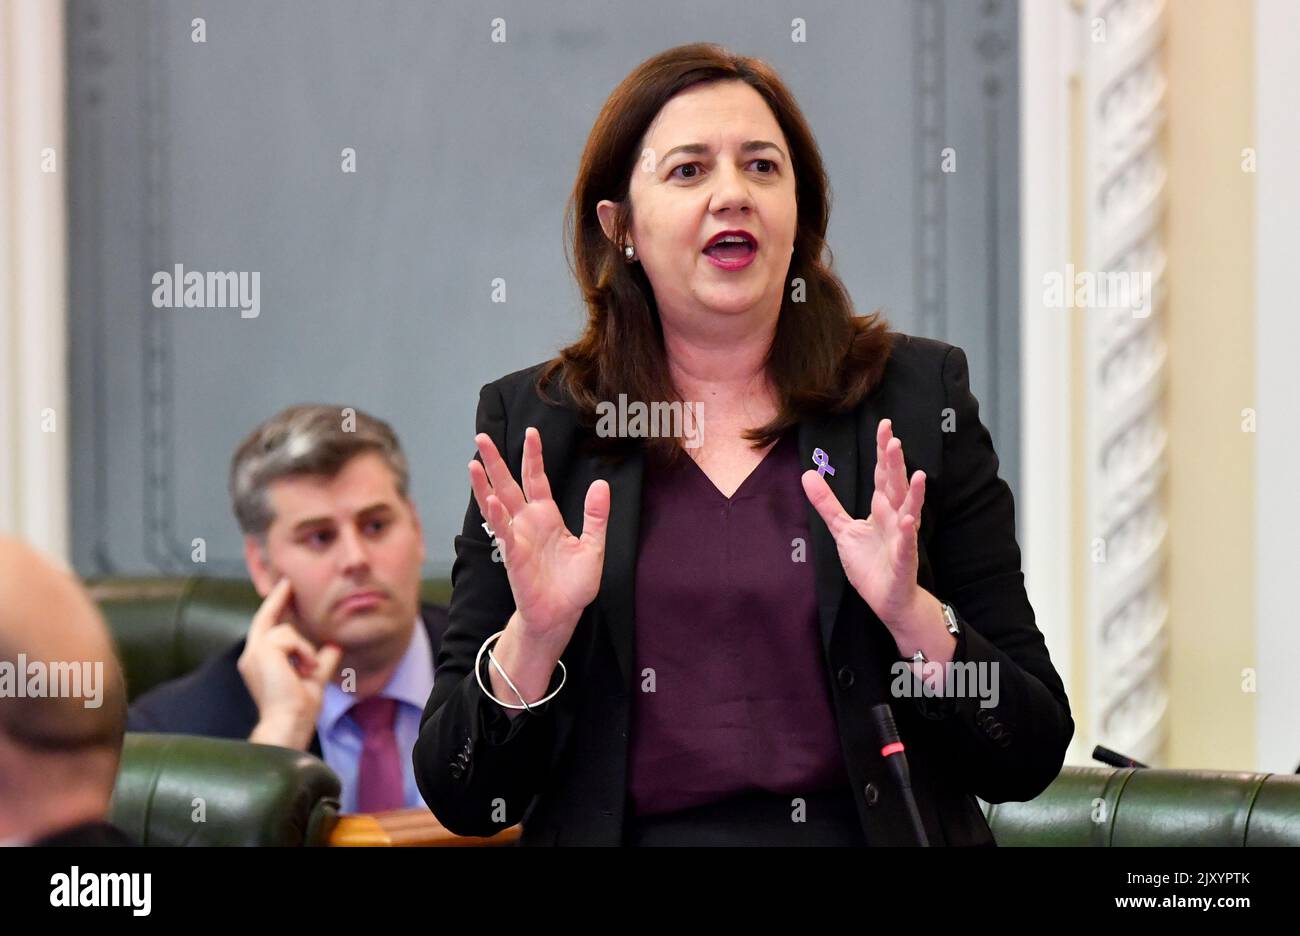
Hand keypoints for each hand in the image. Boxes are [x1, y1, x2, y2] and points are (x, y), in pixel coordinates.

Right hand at [239, 578, 343, 749]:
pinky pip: (289, 637)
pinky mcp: (262, 651)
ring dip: (304, 648)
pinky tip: (304, 668)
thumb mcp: (315, 678)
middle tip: (288, 582)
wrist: (288, 723)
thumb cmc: (298, 708)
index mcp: (260, 662)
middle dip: (277, 598)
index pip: (267, 628)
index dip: (275, 607)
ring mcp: (253, 653)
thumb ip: (322, 661)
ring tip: (307, 669)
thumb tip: (334, 646)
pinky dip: (303, 651)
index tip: (285, 589)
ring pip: (285, 631)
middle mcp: (251, 656)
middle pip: (265, 618)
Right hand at [469, 427, 608, 656]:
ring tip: (474, 462)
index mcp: (547, 516)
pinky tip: (490, 499)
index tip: (531, 432)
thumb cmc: (574, 584)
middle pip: (508, 484)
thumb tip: (601, 484)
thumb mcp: (593, 546)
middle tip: (482, 436)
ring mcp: (518, 537)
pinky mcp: (514, 555)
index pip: (537, 479)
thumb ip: (596, 516)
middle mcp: (527, 522)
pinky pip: (503, 532)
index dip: (533, 456)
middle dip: (495, 461)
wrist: (562, 614)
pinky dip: (496, 515)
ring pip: (497, 504)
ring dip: (485, 484)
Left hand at [801, 418, 926, 634]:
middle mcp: (894, 517)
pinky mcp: (904, 559)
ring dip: (914, 493)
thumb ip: (827, 502)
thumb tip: (807, 474)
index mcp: (881, 508)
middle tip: (894, 439)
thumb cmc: (870, 563)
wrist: (887, 598)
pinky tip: (907, 518)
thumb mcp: (842, 529)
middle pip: (895, 485)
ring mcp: (902, 537)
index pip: (882, 474)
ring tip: (917, 474)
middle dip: (895, 463)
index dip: (882, 451)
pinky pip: (906, 543)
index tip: (885, 425)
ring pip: (909, 510)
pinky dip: (907, 531)